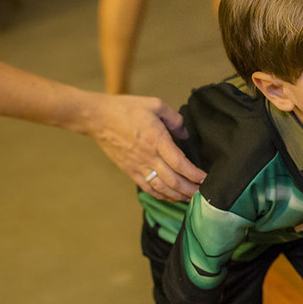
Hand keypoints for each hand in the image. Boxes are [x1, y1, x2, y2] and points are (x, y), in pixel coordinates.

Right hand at [86, 94, 205, 200]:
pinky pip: (148, 187)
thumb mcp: (155, 104)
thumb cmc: (126, 109)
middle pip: (173, 180)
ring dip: (178, 196)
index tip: (205, 178)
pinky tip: (171, 197)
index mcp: (156, 140)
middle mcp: (148, 157)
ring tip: (191, 198)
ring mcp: (138, 166)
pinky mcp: (130, 170)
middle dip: (190, 189)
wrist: (97, 118)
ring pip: (161, 188)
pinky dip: (161, 195)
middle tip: (203, 194)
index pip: (179, 163)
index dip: (194, 174)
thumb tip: (185, 134)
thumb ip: (174, 118)